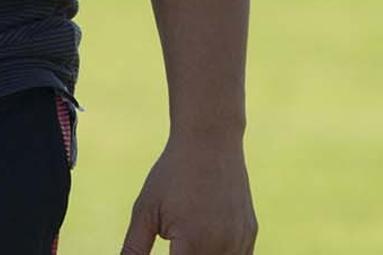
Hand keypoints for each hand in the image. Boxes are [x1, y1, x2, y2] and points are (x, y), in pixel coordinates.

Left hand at [120, 130, 256, 253]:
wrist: (211, 138)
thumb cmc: (173, 173)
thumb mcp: (145, 211)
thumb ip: (133, 250)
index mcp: (192, 244)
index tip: (165, 248)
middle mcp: (221, 246)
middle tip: (173, 244)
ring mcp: (240, 240)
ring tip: (188, 240)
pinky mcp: (249, 233)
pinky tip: (206, 244)